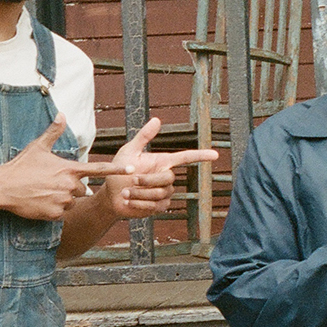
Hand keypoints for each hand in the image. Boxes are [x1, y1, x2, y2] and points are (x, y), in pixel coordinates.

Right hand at [0, 116, 127, 219]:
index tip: (132, 169)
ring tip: (44, 191)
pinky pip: (61, 212)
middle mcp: (69, 185)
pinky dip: (54, 209)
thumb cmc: (21, 166)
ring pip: (72, 201)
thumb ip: (53, 132)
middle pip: (81, 189)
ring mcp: (63, 200)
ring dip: (62, 199)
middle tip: (50, 183)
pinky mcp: (55, 213)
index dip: (117, 169)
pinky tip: (40, 202)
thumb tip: (62, 114)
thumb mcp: (38, 147)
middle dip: (70, 187)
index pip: (98, 169)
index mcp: (69, 169)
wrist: (3, 187)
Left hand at [99, 117, 219, 218]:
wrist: (110, 196)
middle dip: (148, 180)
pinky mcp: (159, 207)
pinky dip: (139, 204)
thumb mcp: (129, 152)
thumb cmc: (118, 171)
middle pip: (168, 178)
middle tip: (131, 180)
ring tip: (125, 192)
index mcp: (162, 162)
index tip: (215, 155)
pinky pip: (156, 206)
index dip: (201, 156)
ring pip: (161, 193)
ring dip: (140, 193)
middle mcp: (166, 176)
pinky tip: (128, 201)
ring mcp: (164, 193)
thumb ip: (143, 137)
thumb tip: (157, 119)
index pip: (186, 158)